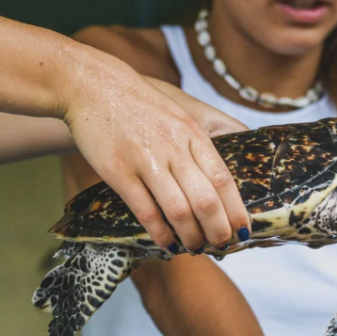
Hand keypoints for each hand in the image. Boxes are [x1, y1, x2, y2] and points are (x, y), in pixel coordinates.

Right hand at [62, 49, 249, 251]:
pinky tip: (167, 244)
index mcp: (192, 134)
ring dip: (191, 236)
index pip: (224, 179)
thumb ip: (198, 145)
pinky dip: (160, 233)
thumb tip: (218, 183)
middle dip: (218, 231)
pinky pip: (146, 211)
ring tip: (195, 248)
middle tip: (221, 246)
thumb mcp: (178, 116)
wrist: (93, 87)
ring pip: (179, 210)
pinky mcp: (119, 172)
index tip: (243, 230)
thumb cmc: (139, 106)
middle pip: (206, 200)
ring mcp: (146, 161)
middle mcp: (174, 148)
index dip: (236, 210)